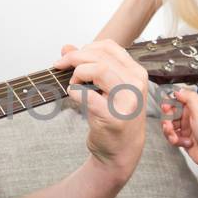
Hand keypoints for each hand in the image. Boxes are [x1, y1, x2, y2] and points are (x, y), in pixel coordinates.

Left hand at [53, 40, 148, 182]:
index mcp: (136, 73)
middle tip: (61, 68)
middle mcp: (136, 84)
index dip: (85, 48)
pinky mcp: (114, 117)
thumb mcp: (104, 88)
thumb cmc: (113, 117)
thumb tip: (66, 48)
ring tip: (74, 85)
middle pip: (101, 57)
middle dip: (75, 59)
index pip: (110, 47)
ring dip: (77, 75)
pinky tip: (75, 97)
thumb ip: (87, 66)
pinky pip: (87, 95)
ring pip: (98, 70)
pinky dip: (75, 93)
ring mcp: (127, 101)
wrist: (121, 150)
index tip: (68, 58)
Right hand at [161, 87, 197, 174]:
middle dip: (167, 119)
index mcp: (197, 107)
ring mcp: (187, 128)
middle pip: (170, 113)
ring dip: (170, 132)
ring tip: (175, 137)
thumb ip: (190, 98)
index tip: (166, 107)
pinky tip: (183, 143)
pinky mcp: (184, 139)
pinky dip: (175, 140)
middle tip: (169, 124)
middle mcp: (191, 116)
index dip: (170, 102)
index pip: (179, 99)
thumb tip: (179, 91)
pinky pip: (172, 137)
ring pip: (169, 126)